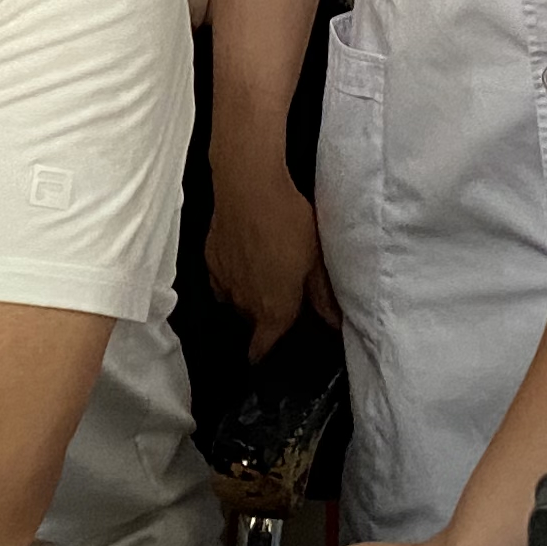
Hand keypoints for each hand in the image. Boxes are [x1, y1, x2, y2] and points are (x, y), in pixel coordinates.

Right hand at [202, 153, 337, 358]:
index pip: (263, 345)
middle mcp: (245, 302)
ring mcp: (225, 281)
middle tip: (278, 297)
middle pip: (252, 321)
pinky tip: (241, 262)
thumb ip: (322, 295)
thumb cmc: (290, 224)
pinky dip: (231, 277)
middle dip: (263, 317)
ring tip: (261, 277)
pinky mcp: (211, 260)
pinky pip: (221, 280)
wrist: (248, 189)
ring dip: (247, 297)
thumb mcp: (316, 260)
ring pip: (235, 300)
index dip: (263, 353)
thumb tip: (335, 322)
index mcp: (274, 308)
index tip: (261, 357)